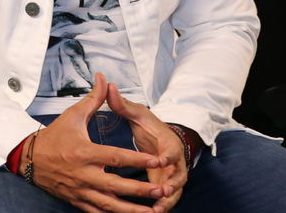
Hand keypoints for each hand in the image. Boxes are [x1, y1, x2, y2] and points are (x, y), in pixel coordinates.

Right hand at [25, 73, 167, 212]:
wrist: (30, 158)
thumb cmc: (53, 136)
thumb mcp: (73, 115)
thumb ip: (93, 99)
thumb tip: (104, 80)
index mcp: (84, 152)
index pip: (116, 157)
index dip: (137, 159)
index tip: (157, 160)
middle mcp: (84, 174)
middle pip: (117, 186)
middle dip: (140, 190)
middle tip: (161, 191)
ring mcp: (80, 190)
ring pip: (110, 204)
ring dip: (132, 210)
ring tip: (153, 211)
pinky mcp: (77, 200)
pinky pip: (98, 212)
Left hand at [106, 83, 186, 212]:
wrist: (162, 140)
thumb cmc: (150, 127)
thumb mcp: (137, 114)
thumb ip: (122, 103)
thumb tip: (107, 84)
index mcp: (167, 142)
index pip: (170, 149)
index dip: (167, 155)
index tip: (160, 160)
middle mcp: (174, 161)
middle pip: (177, 175)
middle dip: (171, 183)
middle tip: (163, 191)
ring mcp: (171, 175)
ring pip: (173, 192)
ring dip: (166, 200)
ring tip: (157, 210)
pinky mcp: (164, 186)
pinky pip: (165, 200)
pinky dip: (160, 206)